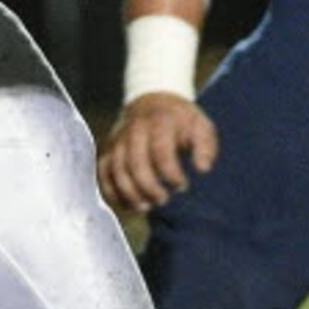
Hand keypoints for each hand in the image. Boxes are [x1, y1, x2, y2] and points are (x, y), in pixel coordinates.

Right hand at [99, 92, 219, 212]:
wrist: (152, 100)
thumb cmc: (181, 121)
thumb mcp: (201, 125)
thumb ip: (205, 147)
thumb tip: (203, 169)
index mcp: (160, 121)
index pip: (161, 150)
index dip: (171, 173)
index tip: (182, 186)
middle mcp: (135, 129)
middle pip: (134, 163)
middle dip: (148, 187)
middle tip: (163, 200)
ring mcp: (119, 140)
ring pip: (116, 169)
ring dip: (129, 193)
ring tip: (145, 207)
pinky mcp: (109, 150)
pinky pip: (103, 172)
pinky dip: (111, 191)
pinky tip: (128, 205)